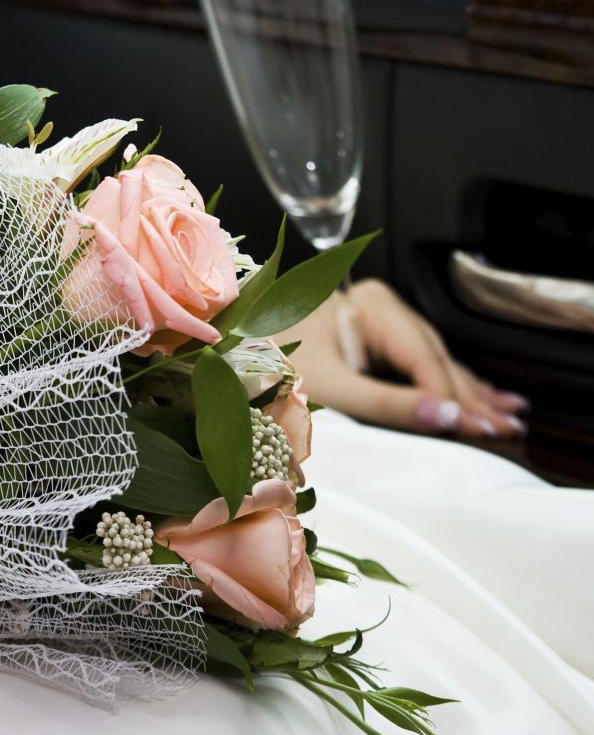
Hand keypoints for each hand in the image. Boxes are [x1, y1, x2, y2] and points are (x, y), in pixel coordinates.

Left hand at [281, 279, 528, 439]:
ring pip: (430, 361)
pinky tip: (477, 398)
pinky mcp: (370, 337)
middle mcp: (379, 307)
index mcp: (370, 306)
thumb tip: (448, 416)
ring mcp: (377, 320)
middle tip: (507, 428)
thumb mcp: (329, 386)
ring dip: (466, 392)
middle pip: (433, 358)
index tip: (478, 427)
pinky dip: (444, 385)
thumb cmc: (265, 357)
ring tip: (506, 418)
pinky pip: (416, 363)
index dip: (451, 395)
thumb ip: (386, 403)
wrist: (227, 343)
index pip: (422, 357)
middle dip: (469, 395)